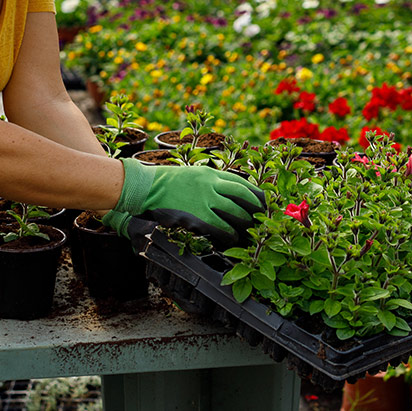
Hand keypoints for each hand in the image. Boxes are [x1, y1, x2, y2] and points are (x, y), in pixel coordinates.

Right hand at [101, 159, 264, 245]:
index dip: (255, 193)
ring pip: (235, 212)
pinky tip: (232, 238)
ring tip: (250, 230)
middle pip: (242, 197)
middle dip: (255, 208)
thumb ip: (211, 181)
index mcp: (211, 173)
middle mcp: (212, 185)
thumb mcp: (193, 174)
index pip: (240, 182)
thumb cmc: (169, 182)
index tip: (263, 201)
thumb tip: (228, 192)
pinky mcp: (198, 216)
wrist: (148, 188)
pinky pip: (220, 227)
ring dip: (245, 223)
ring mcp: (206, 201)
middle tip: (262, 217)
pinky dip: (229, 233)